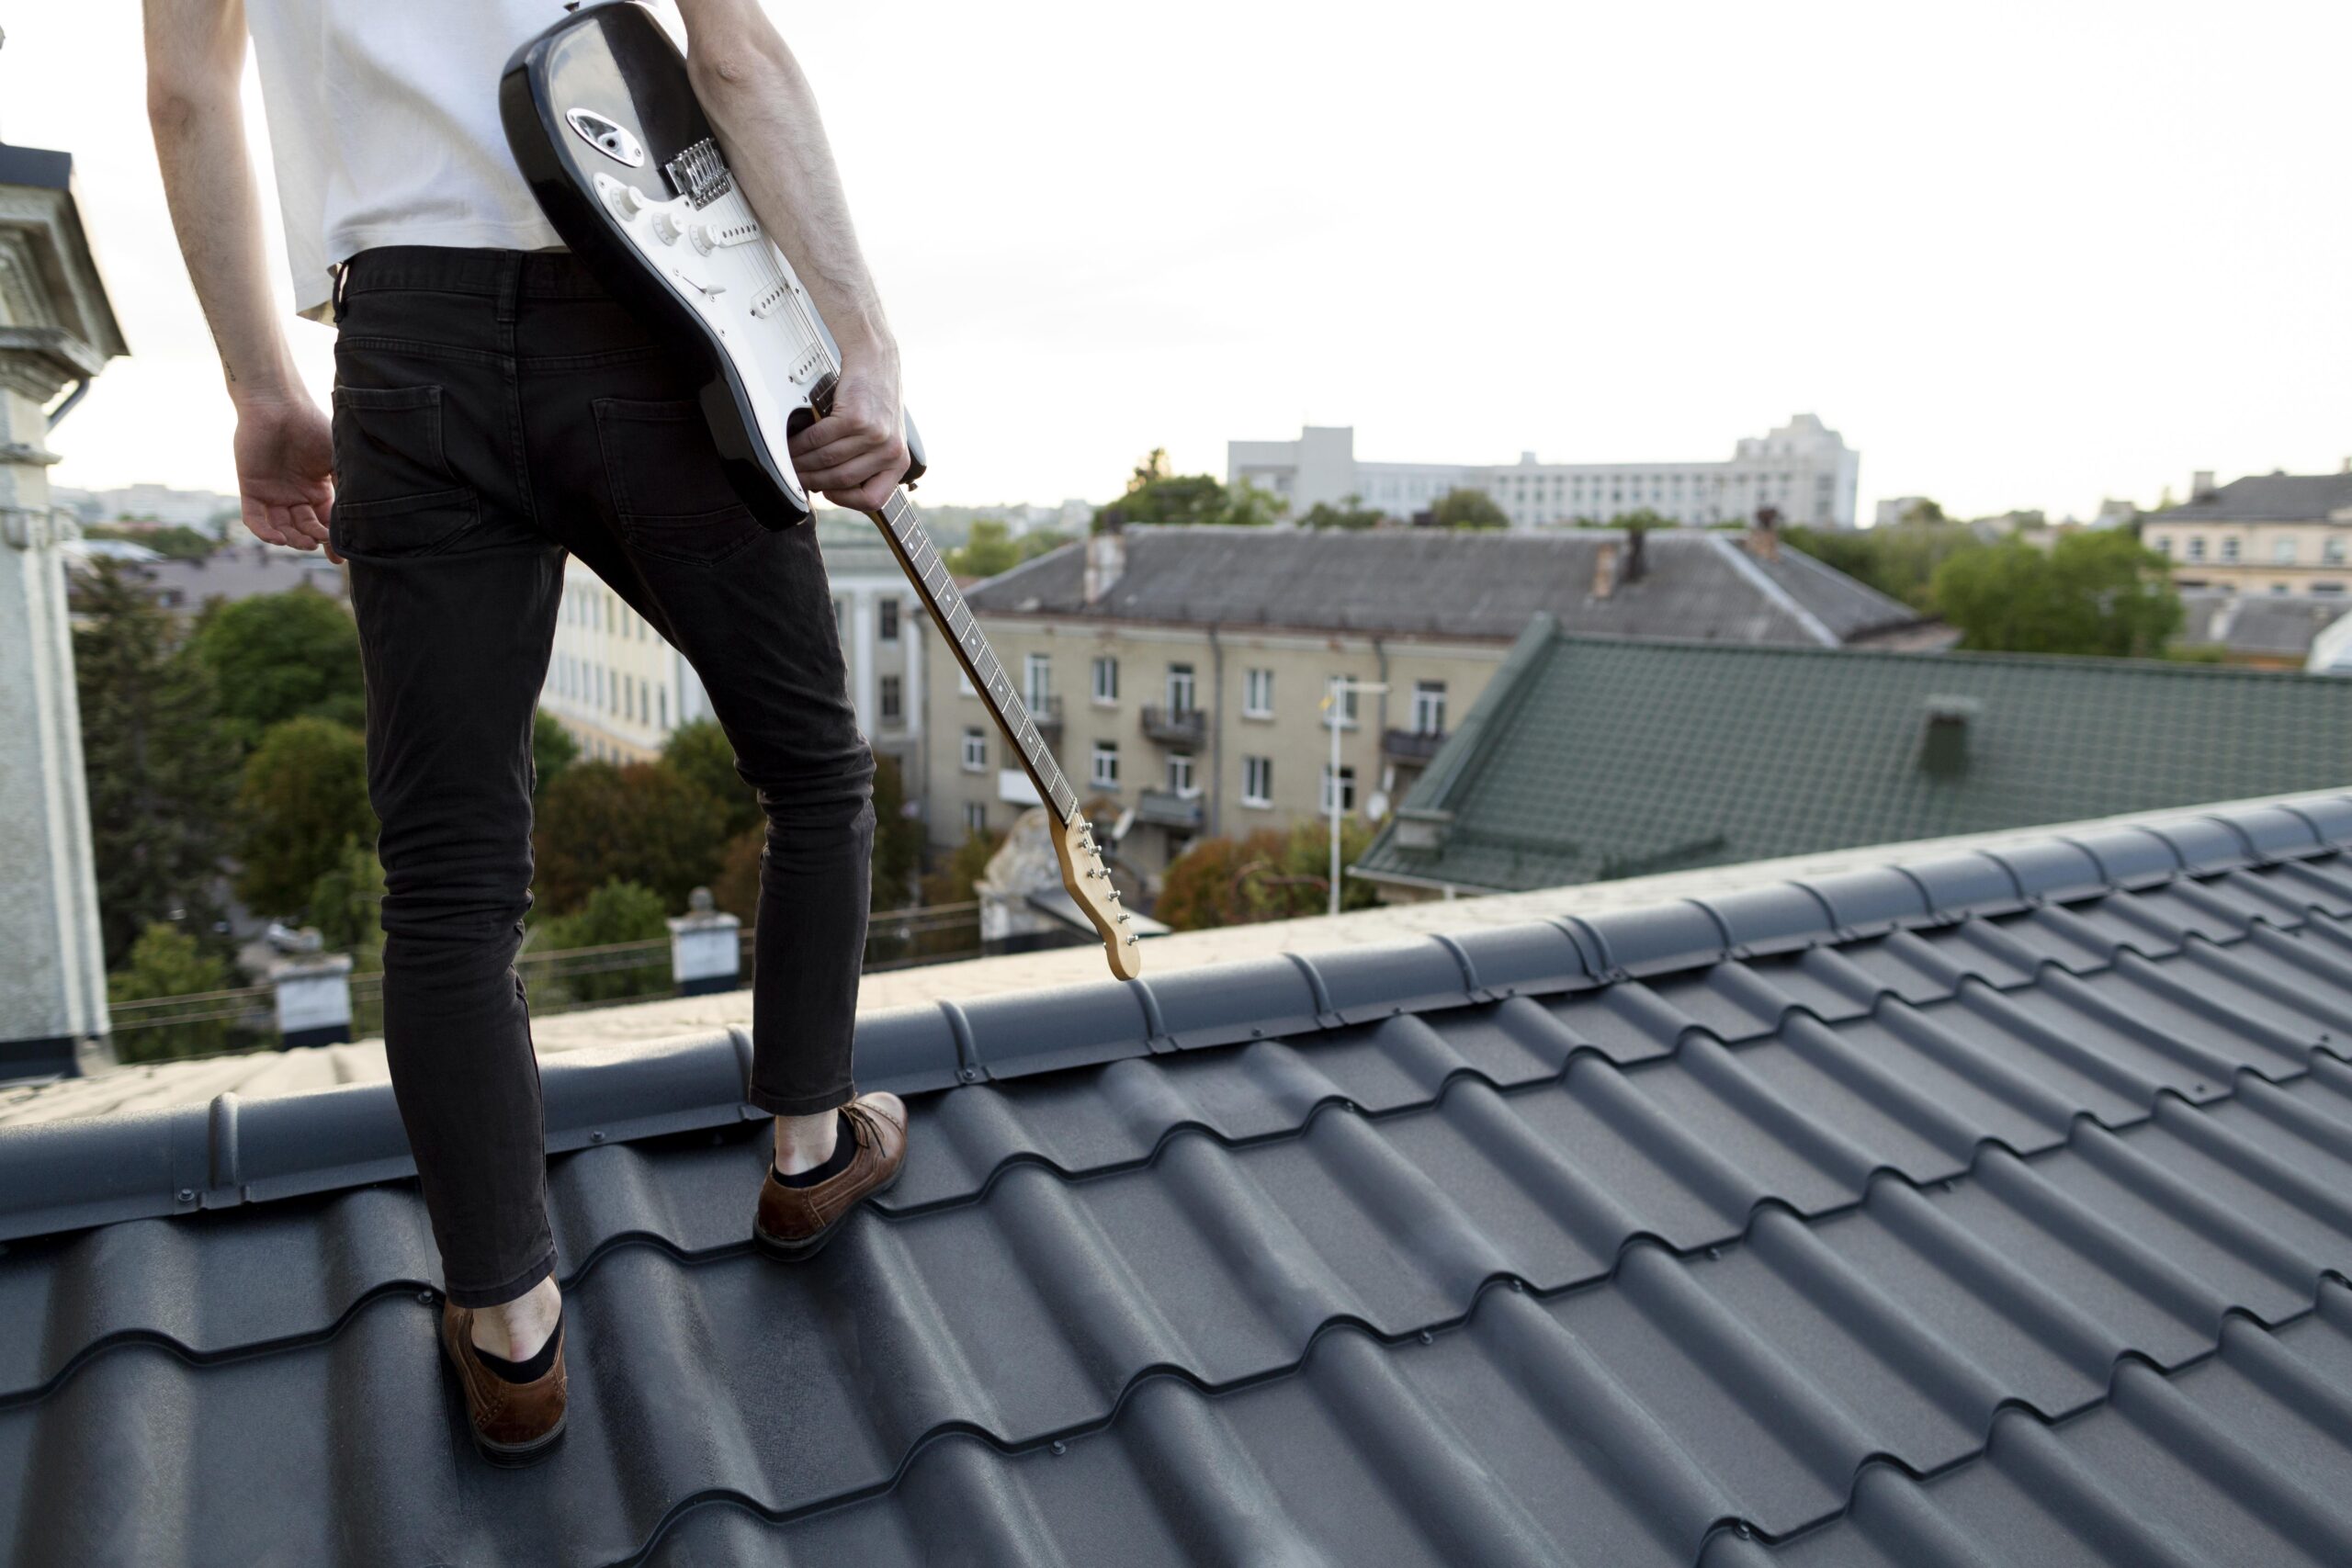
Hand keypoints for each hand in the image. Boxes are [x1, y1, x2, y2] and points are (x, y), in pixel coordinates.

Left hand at [233, 396, 337, 559]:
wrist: (278, 405)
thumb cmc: (311, 427)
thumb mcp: (337, 460)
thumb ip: (346, 486)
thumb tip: (364, 516)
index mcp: (316, 488)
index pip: (325, 521)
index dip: (332, 541)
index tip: (340, 557)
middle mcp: (294, 493)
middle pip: (304, 528)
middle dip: (313, 540)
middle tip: (321, 543)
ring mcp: (272, 492)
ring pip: (281, 528)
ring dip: (292, 540)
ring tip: (303, 543)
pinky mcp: (250, 488)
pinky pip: (255, 519)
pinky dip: (265, 533)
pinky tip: (279, 539)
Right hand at [786, 352, 908, 512]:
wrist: (874, 360)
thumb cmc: (874, 399)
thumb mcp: (881, 437)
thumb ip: (864, 462)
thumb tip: (830, 485)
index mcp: (898, 462)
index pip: (872, 500)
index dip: (844, 500)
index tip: (827, 492)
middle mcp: (890, 451)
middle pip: (842, 479)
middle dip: (813, 480)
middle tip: (796, 477)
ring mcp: (875, 435)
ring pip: (827, 460)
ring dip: (802, 463)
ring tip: (791, 460)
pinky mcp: (856, 418)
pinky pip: (820, 440)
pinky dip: (801, 444)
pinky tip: (794, 444)